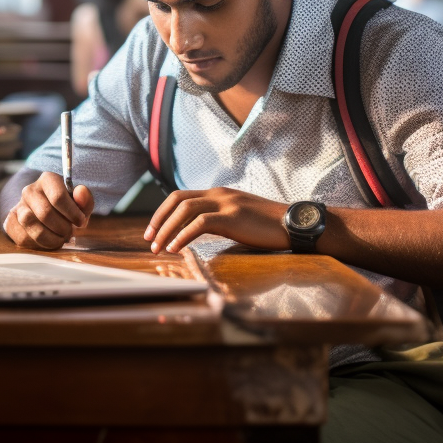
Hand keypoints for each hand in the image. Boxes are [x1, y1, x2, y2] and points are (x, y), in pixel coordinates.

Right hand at [4, 171, 94, 249]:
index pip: (58, 196)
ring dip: (50, 238)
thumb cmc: (66, 207)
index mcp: (48, 179)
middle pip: (45, 213)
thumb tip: (81, 192)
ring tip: (60, 238)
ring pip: (32, 226)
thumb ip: (84, 198)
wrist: (46, 211)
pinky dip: (38, 244)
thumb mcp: (79, 202)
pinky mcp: (11, 222)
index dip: (72, 213)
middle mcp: (30, 190)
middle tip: (69, 232)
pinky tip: (47, 241)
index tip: (80, 222)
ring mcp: (19, 206)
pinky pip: (23, 238)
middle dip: (62, 228)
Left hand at [144, 187, 289, 253]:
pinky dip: (183, 235)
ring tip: (158, 247)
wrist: (294, 223)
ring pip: (185, 210)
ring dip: (167, 229)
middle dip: (159, 218)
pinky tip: (175, 248)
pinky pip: (199, 223)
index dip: (163, 212)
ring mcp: (226, 203)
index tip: (154, 230)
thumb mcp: (239, 217)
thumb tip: (199, 231)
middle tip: (149, 238)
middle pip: (177, 199)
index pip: (181, 196)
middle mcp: (219, 193)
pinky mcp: (233, 216)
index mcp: (219, 193)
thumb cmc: (269, 226)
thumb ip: (220, 218)